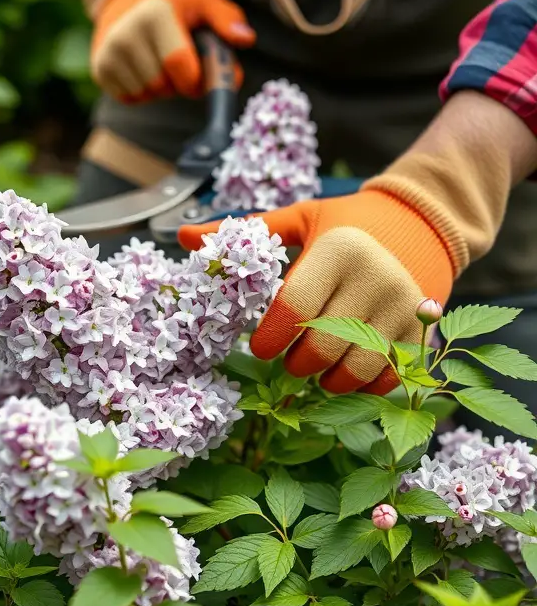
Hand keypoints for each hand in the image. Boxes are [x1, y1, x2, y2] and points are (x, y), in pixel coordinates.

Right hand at [90, 0, 254, 101]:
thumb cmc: (173, 4)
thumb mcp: (202, 1)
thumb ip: (228, 19)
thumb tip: (246, 40)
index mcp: (155, 15)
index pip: (180, 67)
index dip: (196, 80)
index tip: (199, 75)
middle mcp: (126, 34)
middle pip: (164, 87)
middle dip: (179, 85)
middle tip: (180, 66)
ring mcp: (109, 53)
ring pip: (147, 96)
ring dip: (162, 90)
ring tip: (160, 63)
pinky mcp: (99, 70)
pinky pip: (131, 99)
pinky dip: (144, 92)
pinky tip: (144, 69)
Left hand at [181, 90, 533, 393]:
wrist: (422, 221)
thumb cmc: (348, 223)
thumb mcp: (301, 218)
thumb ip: (248, 231)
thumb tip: (183, 235)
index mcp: (339, 249)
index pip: (294, 309)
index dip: (269, 338)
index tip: (259, 347)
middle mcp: (376, 277)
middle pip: (321, 347)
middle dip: (296, 364)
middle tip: (289, 358)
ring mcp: (404, 306)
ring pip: (355, 370)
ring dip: (327, 381)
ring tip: (316, 368)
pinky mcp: (422, 329)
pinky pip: (387, 376)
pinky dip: (362, 386)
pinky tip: (348, 373)